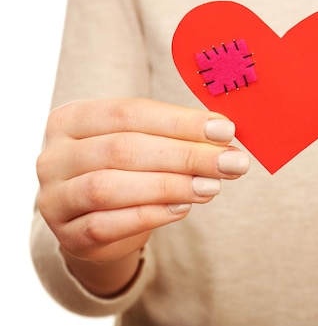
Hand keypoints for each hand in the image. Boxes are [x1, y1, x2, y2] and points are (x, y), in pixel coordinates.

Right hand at [36, 98, 249, 265]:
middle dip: (185, 155)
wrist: (98, 220)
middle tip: (231, 162)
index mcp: (73, 118)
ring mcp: (55, 197)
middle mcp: (55, 155)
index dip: (181, 122)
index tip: (226, 130)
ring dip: (170, 186)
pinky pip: (106, 225)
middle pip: (124, 148)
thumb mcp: (145, 142)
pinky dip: (149, 215)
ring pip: (110, 187)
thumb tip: (225, 134)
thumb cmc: (127, 169)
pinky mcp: (67, 235)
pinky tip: (183, 208)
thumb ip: (177, 135)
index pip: (130, 112)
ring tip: (211, 186)